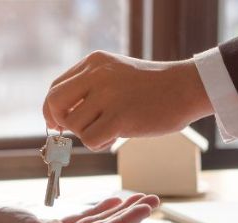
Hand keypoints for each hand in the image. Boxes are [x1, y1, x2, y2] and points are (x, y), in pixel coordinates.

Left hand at [42, 51, 212, 150]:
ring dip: (87, 134)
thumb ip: (89, 88)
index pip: (56, 88)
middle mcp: (97, 75)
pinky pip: (90, 140)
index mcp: (94, 62)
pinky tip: (114, 137)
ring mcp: (108, 95)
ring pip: (73, 125)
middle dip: (59, 122)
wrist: (186, 88)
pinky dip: (98, 144)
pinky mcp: (120, 117)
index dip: (52, 109)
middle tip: (73, 131)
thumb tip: (58, 117)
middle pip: (55, 103)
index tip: (58, 122)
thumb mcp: (116, 74)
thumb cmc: (152, 87)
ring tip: (110, 130)